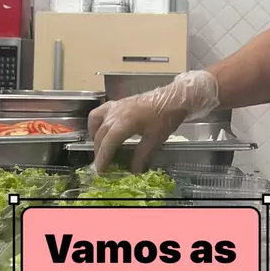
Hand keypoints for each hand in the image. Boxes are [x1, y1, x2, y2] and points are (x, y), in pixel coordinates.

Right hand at [88, 71, 218, 173]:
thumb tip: (134, 172)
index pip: (107, 144)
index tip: (100, 171)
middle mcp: (115, 114)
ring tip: (100, 146)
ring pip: (96, 122)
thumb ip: (142, 157)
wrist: (173, 98)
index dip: (102, 159)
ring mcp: (116, 106)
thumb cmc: (165, 118)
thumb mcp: (155, 140)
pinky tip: (103, 128)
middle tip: (102, 164)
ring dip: (95, 136)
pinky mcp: (119, 102)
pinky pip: (101, 112)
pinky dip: (97, 122)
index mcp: (123, 124)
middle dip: (99, 151)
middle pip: (100, 135)